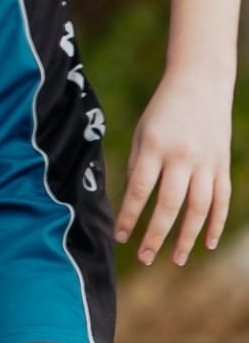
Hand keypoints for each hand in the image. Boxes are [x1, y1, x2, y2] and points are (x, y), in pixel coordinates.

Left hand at [116, 74, 233, 264]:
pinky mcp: (222, 165)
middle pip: (169, 204)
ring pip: (199, 208)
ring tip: (176, 259)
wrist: (201, 83)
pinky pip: (221, 200)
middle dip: (156, 234)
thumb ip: (138, 166)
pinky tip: (208, 244)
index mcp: (156, 146)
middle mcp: (182, 157)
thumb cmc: (164, 109)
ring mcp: (206, 162)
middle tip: (145, 258)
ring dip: (188, 237)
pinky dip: (216, 223)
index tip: (120, 237)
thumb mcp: (142, 131)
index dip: (130, 215)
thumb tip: (133, 201)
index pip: (140, 189)